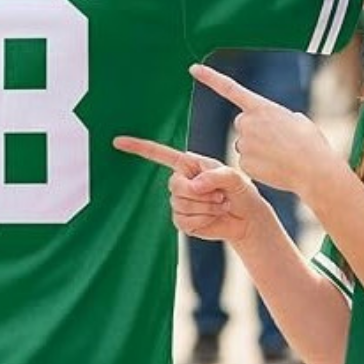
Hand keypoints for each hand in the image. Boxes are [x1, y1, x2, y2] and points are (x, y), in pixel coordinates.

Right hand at [112, 137, 268, 245]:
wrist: (246, 218)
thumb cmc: (241, 192)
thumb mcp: (235, 178)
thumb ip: (215, 176)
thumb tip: (192, 186)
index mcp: (188, 164)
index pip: (159, 154)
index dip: (138, 147)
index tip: (117, 141)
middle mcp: (181, 181)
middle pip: (174, 185)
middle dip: (201, 194)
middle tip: (221, 196)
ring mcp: (179, 202)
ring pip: (180, 205)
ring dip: (205, 208)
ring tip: (220, 205)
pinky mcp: (182, 221)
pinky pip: (183, 221)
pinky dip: (203, 220)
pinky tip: (213, 217)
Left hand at [187, 62, 339, 196]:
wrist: (314, 169)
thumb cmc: (311, 143)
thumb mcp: (296, 119)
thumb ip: (276, 117)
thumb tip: (270, 125)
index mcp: (261, 106)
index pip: (230, 88)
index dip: (210, 77)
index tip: (193, 69)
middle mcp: (247, 122)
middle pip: (243, 124)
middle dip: (255, 131)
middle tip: (277, 142)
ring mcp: (243, 143)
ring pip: (245, 145)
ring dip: (259, 149)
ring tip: (280, 155)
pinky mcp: (243, 163)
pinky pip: (247, 162)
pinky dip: (259, 165)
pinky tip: (275, 167)